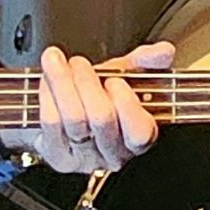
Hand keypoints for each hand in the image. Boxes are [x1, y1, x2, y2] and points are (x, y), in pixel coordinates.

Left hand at [20, 42, 166, 173]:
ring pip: (75, 119)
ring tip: (56, 61)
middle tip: (79, 63)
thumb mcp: (123, 75)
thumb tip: (164, 51)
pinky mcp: (58, 157)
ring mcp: (85, 158)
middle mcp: (114, 152)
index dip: (125, 102)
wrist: (62, 112)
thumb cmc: (96, 97)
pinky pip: (51, 122)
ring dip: (63, 83)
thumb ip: (145, 62)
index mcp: (139, 136)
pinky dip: (47, 94)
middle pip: (102, 119)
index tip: (114, 80)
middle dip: (88, 82)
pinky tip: (46, 80)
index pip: (140, 132)